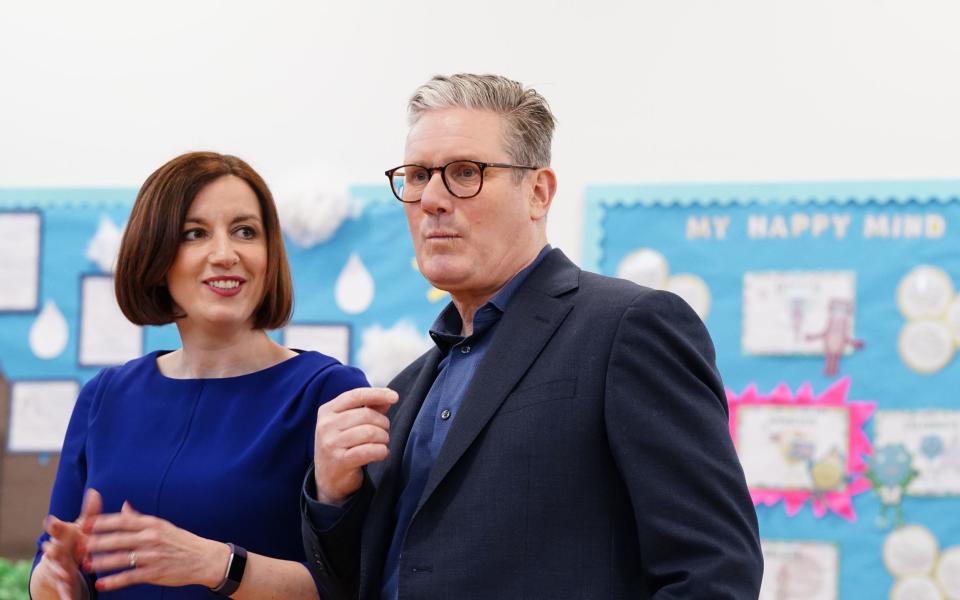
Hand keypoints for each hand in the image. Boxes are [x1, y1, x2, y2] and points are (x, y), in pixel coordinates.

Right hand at [34, 488, 101, 598]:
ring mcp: (58, 568)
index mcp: (63, 537)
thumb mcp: (81, 528)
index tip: (49, 519)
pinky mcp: (62, 583)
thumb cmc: (74, 542)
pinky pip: (64, 590)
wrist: (63, 565)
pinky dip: (66, 595)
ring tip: (64, 574)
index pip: (57, 530)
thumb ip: (89, 512)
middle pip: (53, 550)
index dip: (54, 525)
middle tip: (50, 548)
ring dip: (60, 572)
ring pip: (57, 570)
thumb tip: (95, 491)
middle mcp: (56, 553)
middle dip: (51, 549)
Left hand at [84, 502, 228, 592]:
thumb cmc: (181, 542)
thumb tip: (124, 506)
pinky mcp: (155, 573)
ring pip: (120, 559)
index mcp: (152, 524)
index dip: (101, 523)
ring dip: (101, 563)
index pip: (122, 521)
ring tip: (85, 566)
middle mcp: (151, 538)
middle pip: (117, 539)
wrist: (204, 558)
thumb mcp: (162, 526)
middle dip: (95, 543)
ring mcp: (152, 556)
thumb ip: (140, 518)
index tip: (84, 525)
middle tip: (78, 547)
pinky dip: (114, 581)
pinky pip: (130, 577)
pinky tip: (102, 584)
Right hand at [313, 387, 397, 504]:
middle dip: (383, 423)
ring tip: (382, 443)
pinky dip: (381, 451)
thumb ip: (368, 409)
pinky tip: (381, 453)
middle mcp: (326, 426)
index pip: (355, 396)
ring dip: (383, 438)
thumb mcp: (349, 424)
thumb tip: (388, 398)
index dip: (377, 394)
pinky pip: (369, 451)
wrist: (328, 479)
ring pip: (370, 432)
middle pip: (366, 415)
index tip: (394, 396)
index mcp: (327, 411)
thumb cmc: (342, 446)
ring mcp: (331, 444)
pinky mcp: (340, 461)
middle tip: (385, 432)